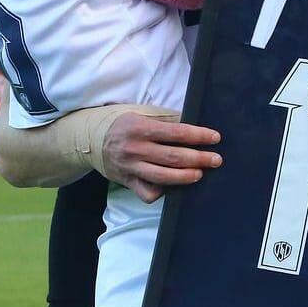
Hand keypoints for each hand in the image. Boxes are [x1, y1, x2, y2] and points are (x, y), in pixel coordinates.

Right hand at [100, 111, 221, 202]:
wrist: (91, 140)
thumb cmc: (123, 123)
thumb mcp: (142, 114)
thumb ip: (166, 119)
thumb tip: (193, 123)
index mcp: (140, 127)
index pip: (176, 132)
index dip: (198, 136)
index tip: (215, 138)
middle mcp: (135, 149)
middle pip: (173, 157)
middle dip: (199, 159)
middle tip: (216, 160)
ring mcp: (131, 168)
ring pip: (163, 177)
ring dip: (185, 177)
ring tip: (200, 174)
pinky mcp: (128, 182)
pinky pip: (148, 193)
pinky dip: (162, 192)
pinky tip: (173, 186)